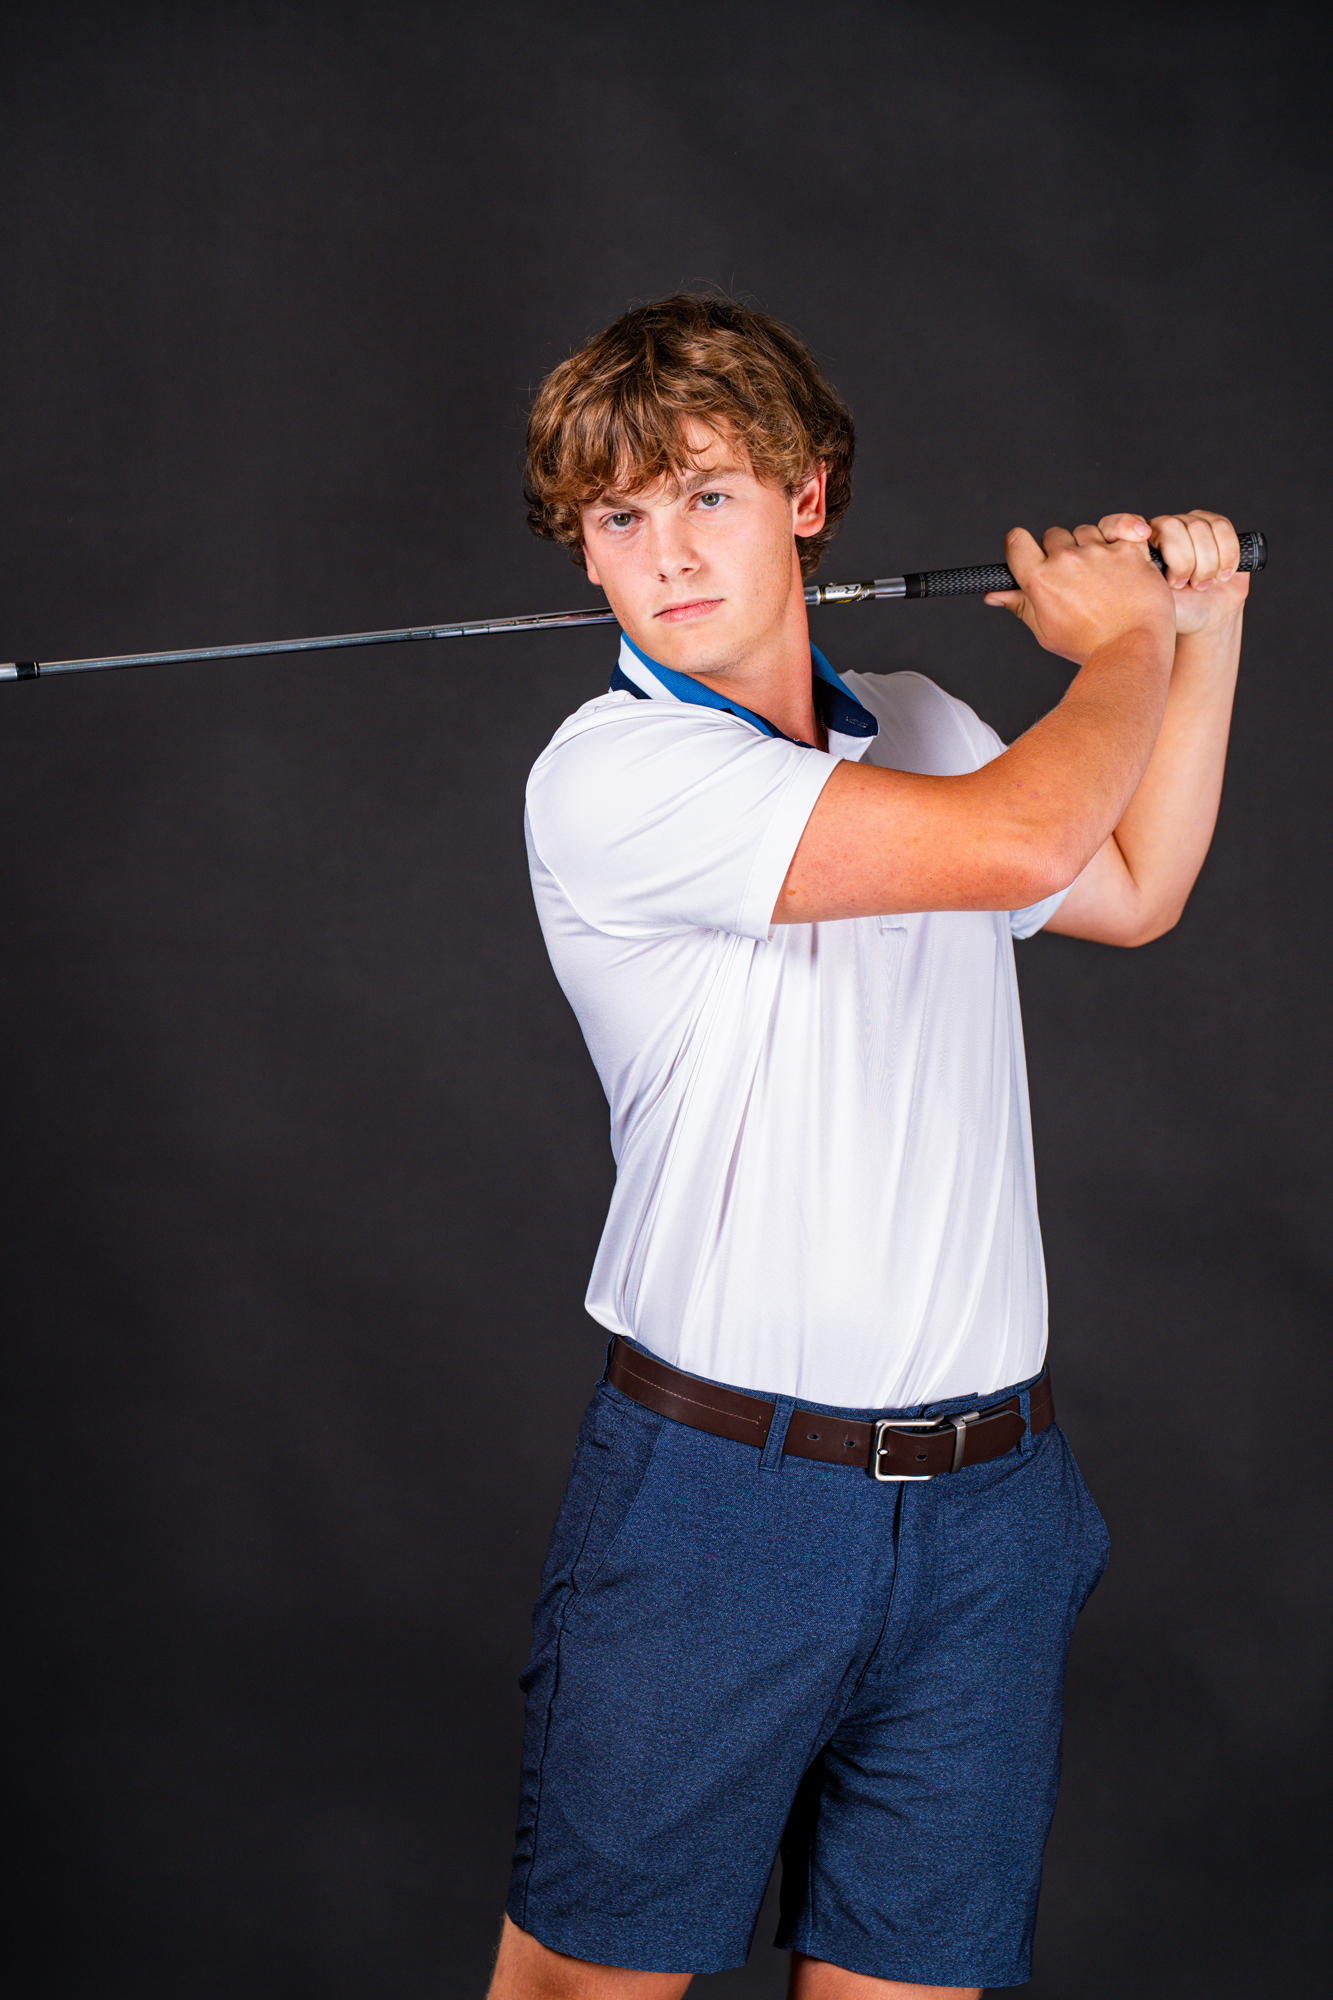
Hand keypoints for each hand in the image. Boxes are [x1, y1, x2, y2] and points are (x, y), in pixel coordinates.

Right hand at [987, 519, 1174, 664]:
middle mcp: (1067, 560)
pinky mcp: (1129, 549)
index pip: (1016, 541)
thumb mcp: (1046, 631)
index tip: (1028, 551)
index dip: (1020, 544)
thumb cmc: (1090, 645)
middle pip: (1053, 535)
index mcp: (1041, 580)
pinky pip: (1122, 526)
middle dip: (1061, 552)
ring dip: (1091, 546)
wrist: (1133, 648)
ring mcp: (1099, 552)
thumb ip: (1020, 605)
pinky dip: (1123, 535)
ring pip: (1086, 531)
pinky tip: (1122, 554)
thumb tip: (994, 594)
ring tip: (1102, 577)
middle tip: (1075, 579)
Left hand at [1107, 510, 1249, 636]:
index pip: (1116, 523)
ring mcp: (1186, 526)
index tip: (1140, 538)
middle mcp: (1157, 531)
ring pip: (1199, 527)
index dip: (1125, 524)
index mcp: (1131, 548)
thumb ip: (1130, 587)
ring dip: (1206, 564)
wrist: (1205, 619)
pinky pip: (1222, 527)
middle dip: (1182, 561)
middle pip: (1171, 525)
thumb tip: (1119, 572)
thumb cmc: (1172, 614)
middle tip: (1181, 585)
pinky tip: (1222, 575)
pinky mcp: (1214, 527)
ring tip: (1200, 586)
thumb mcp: (1145, 607)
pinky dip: (1227, 554)